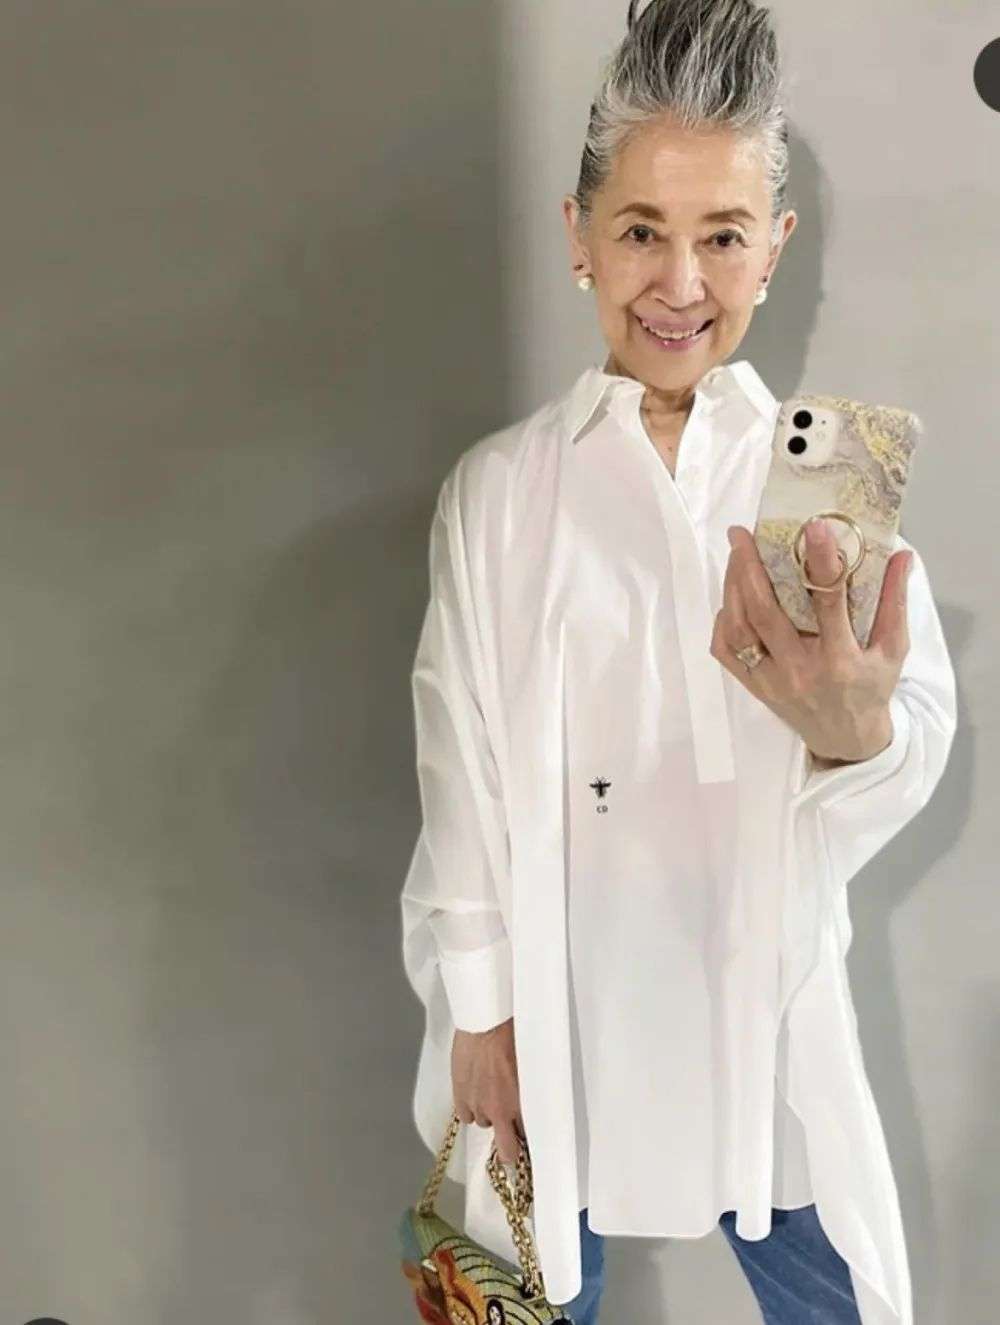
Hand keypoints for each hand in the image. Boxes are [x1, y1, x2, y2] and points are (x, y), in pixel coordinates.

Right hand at [451, 1016, 525, 1164]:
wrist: (486, 1023)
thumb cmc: (512, 1037)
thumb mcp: (530, 1067)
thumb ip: (529, 1092)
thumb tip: (531, 1104)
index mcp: (522, 1103)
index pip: (528, 1138)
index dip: (527, 1140)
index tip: (527, 1140)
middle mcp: (500, 1111)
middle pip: (506, 1150)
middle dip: (510, 1150)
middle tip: (511, 1145)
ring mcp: (478, 1105)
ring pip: (485, 1124)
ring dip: (488, 1115)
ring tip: (490, 1094)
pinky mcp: (459, 1097)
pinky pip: (465, 1117)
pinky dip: (470, 1109)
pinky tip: (474, 1095)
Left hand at [710, 519, 913, 761]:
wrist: (845, 740)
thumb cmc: (871, 688)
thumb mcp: (893, 649)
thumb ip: (894, 602)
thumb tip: (901, 554)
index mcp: (841, 659)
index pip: (828, 603)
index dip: (820, 563)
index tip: (812, 527)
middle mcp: (801, 670)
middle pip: (765, 612)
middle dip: (750, 568)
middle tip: (741, 534)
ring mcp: (772, 681)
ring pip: (740, 629)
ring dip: (733, 588)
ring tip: (735, 556)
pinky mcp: (754, 688)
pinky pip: (726, 651)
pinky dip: (724, 621)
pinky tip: (732, 598)